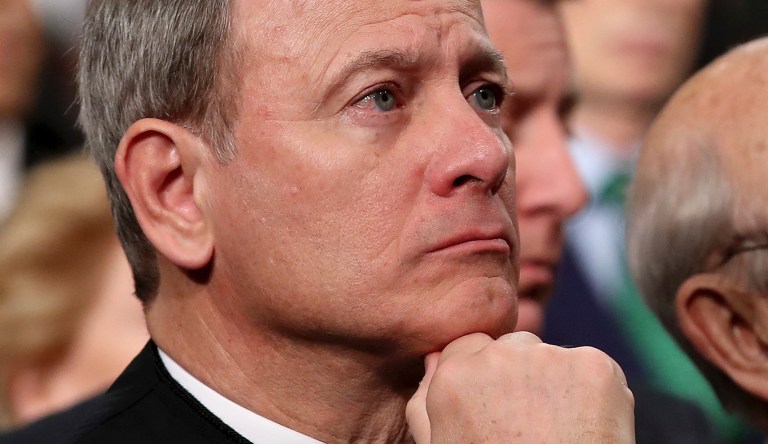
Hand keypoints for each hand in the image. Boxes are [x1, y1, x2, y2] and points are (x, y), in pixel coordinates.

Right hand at [406, 332, 634, 442]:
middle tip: (532, 427)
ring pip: (553, 358)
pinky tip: (586, 429)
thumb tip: (433, 360)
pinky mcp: (594, 367)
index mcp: (454, 376)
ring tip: (560, 433)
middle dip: (522, 377)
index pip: (471, 347)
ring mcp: (548, 357)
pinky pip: (594, 369)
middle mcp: (498, 356)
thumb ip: (426, 402)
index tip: (500, 409)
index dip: (488, 379)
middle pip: (513, 348)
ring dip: (558, 383)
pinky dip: (595, 395)